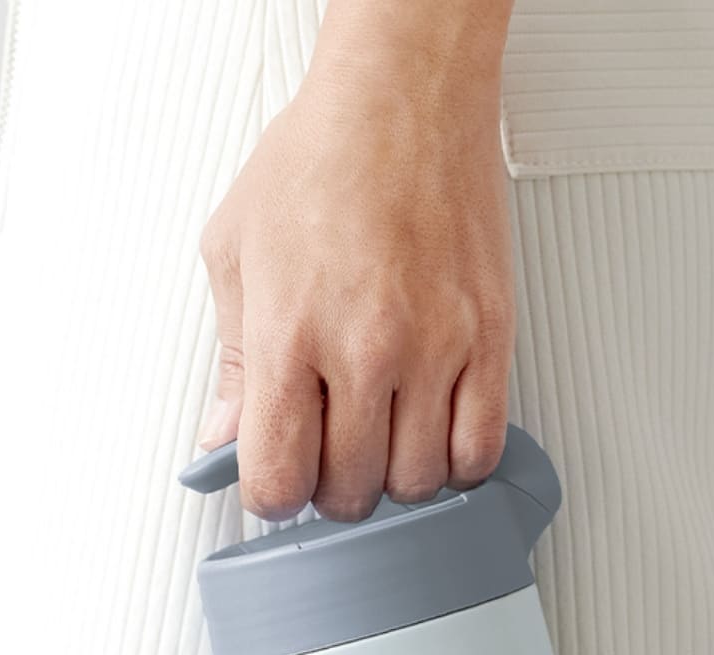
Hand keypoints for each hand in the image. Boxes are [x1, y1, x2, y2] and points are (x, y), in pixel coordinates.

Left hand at [195, 0, 516, 521]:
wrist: (404, 99)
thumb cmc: (320, 161)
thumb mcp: (234, 253)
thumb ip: (227, 361)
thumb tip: (224, 436)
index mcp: (287, 336)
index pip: (278, 477)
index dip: (273, 496)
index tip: (280, 477)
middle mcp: (363, 350)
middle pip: (349, 491)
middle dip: (332, 489)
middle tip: (330, 457)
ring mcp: (434, 348)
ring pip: (417, 482)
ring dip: (394, 479)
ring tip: (382, 442)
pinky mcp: (488, 339)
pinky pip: (480, 448)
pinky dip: (456, 464)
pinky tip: (433, 436)